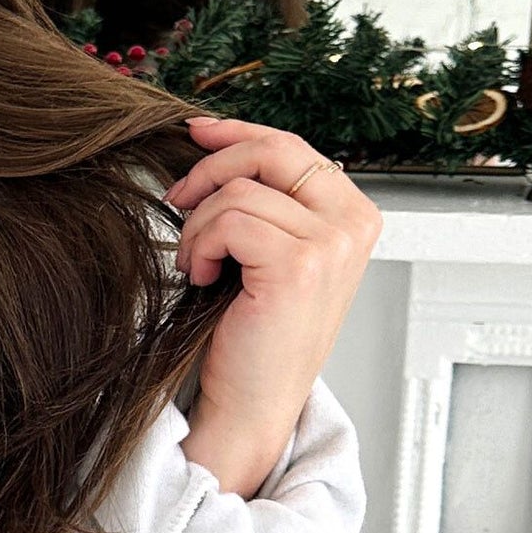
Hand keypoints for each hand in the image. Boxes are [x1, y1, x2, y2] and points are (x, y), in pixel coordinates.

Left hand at [162, 114, 381, 496]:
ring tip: (198, 264)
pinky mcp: (300, 265)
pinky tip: (203, 278)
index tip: (195, 131)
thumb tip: (212, 138)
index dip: (236, 134)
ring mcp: (333, 244)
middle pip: (271, 151)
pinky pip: (229, 220)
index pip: (291, 145)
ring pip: (239, 192)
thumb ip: (263, 197)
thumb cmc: (252, 329)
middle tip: (177, 201)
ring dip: (198, 226)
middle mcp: (354, 223)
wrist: (252, 400)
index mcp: (353, 214)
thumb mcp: (266, 249)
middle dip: (210, 168)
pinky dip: (200, 245)